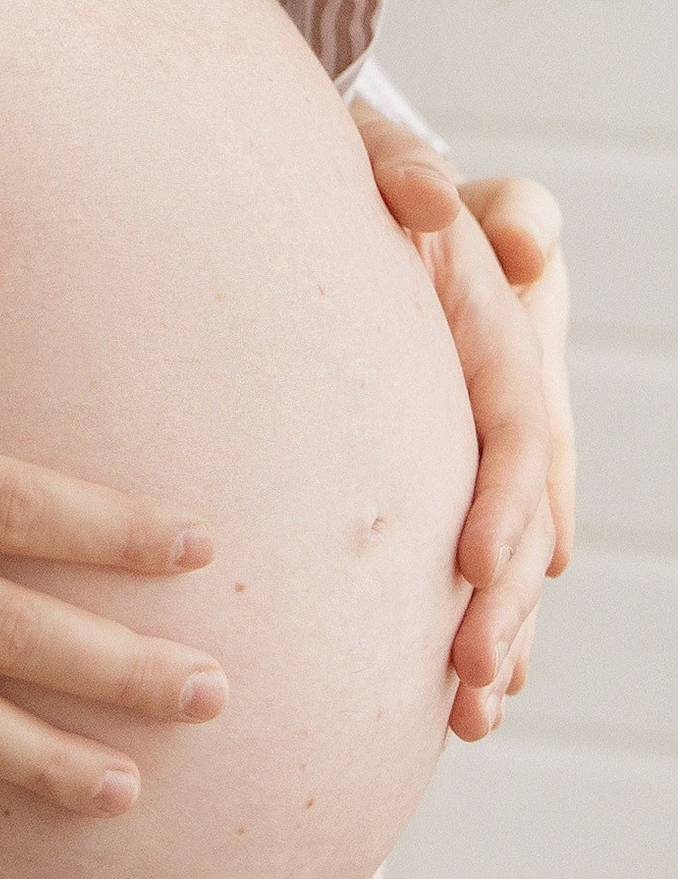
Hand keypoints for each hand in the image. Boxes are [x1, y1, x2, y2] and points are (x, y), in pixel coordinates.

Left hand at [356, 109, 569, 725]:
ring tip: (474, 721)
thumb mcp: (385, 157)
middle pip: (524, 514)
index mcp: (507, 330)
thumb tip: (480, 219)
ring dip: (498, 638)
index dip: (510, 497)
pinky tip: (464, 709)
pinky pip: (473, 565)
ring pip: (508, 558)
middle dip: (505, 602)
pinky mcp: (447, 483)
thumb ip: (418, 173)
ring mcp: (482, 450)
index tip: (479, 564)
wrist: (354, 206)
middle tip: (472, 677)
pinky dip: (477, 630)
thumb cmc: (366, 179)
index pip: (520, 423)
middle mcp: (508, 399)